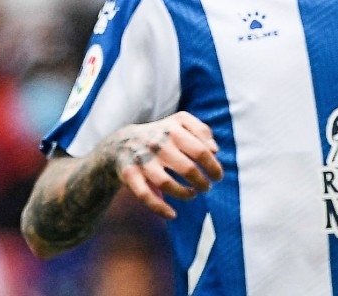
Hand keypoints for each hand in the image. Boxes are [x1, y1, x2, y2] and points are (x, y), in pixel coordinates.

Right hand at [102, 113, 223, 219]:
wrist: (120, 143)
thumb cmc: (160, 135)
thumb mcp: (179, 122)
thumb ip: (201, 130)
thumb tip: (215, 150)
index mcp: (172, 129)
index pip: (201, 151)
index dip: (213, 167)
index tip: (217, 176)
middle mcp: (157, 144)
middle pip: (188, 169)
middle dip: (202, 183)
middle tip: (205, 187)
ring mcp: (142, 160)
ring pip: (167, 184)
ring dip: (185, 194)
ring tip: (192, 194)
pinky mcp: (130, 174)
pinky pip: (145, 195)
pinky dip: (160, 208)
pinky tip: (172, 214)